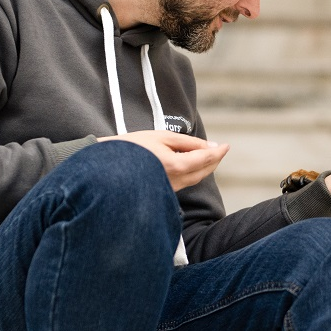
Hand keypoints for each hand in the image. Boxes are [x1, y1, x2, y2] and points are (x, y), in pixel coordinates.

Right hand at [99, 130, 227, 190]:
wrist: (105, 166)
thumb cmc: (132, 147)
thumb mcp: (161, 137)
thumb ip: (188, 143)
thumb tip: (210, 146)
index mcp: (176, 166)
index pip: (206, 159)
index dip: (218, 152)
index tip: (226, 145)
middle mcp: (175, 182)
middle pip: (203, 172)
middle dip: (214, 161)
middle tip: (220, 150)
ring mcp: (168, 190)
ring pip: (195, 179)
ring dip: (205, 168)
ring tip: (209, 156)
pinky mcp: (162, 192)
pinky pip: (184, 183)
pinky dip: (192, 173)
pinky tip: (191, 165)